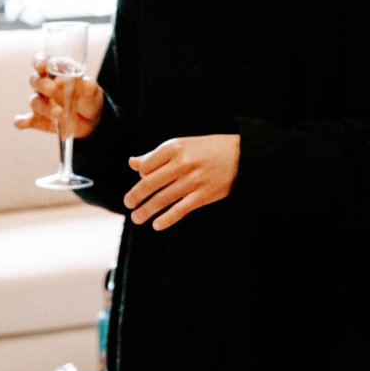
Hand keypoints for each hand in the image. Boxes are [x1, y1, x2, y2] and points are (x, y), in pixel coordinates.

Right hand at [15, 54, 102, 139]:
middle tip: (52, 89)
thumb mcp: (92, 92)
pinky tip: (22, 123)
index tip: (42, 64)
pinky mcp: (38, 120)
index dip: (39, 61)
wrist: (92, 121)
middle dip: (42, 84)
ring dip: (44, 107)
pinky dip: (21, 121)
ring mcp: (40, 103)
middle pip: (35, 81)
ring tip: (59, 113)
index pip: (42, 62)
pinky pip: (26, 120)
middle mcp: (44, 86)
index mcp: (56, 73)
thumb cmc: (88, 98)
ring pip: (35, 101)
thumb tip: (87, 82)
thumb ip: (89, 87)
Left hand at [124, 135, 238, 228]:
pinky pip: (180, 210)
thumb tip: (132, 163)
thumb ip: (156, 155)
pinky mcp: (203, 195)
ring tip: (137, 218)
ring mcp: (193, 180)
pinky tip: (156, 225)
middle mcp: (182, 163)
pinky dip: (166, 219)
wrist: (240, 156)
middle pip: (149, 184)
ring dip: (145, 211)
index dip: (140, 177)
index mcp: (174, 147)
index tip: (142, 183)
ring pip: (161, 199)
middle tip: (128, 204)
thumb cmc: (207, 150)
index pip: (145, 167)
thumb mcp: (181, 145)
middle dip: (134, 197)